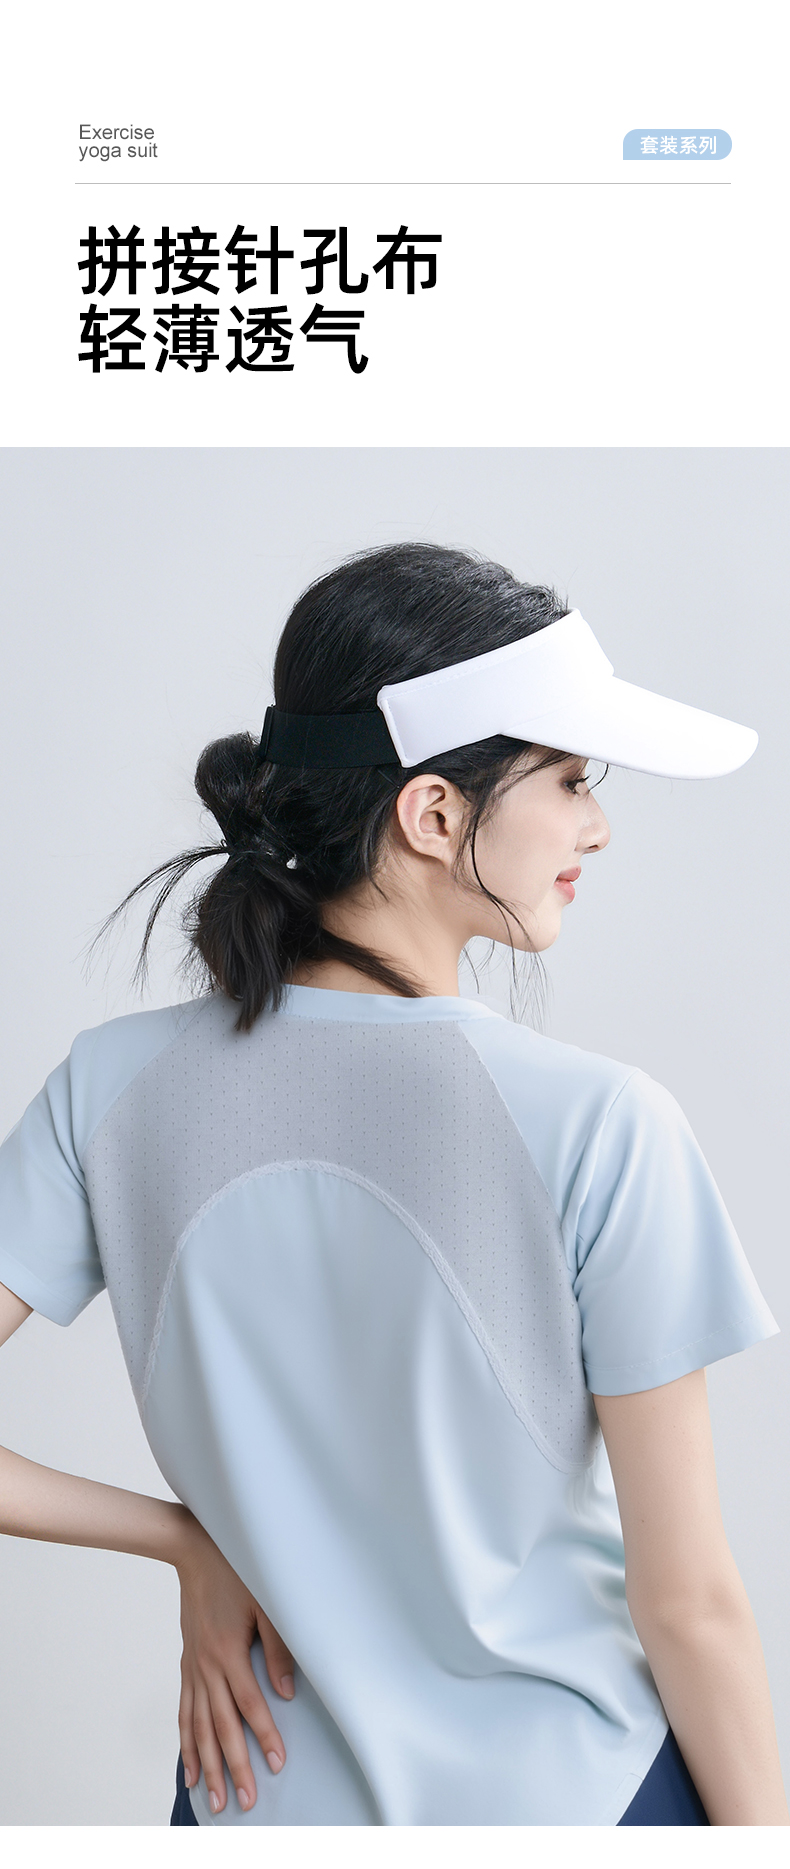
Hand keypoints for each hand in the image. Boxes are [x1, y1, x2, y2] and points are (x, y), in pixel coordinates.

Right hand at [175, 1516, 294, 1814]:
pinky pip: (184, 1713)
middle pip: (222, 1727)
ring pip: (200, 1728)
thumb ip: (277, 1648)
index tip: (278, 1763)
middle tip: (246, 1800)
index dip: (266, 1736)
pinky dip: (186, 1743)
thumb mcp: (265, 1604)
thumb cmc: (237, 1574)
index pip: (251, 1705)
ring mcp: (194, 1670)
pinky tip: (191, 1769)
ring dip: (208, 1765)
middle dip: (235, 1766)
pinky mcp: (187, 1667)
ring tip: (217, 1798)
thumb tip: (287, 1691)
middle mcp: (207, 1667)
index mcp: (229, 1653)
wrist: (196, 1554)